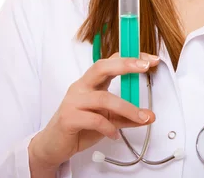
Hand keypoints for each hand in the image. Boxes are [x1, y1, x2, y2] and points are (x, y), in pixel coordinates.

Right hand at [29, 52, 158, 169]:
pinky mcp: (68, 118)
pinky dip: (109, 127)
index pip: (111, 62)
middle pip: (102, 67)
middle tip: (145, 66)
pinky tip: (115, 134)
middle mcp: (81, 87)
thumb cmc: (80, 126)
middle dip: (125, 64)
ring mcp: (73, 101)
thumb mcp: (107, 119)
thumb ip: (127, 117)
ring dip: (127, 108)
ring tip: (141, 118)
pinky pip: (94, 119)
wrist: (52, 146)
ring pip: (103, 98)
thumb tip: (149, 116)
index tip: (151, 59)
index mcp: (90, 82)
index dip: (131, 58)